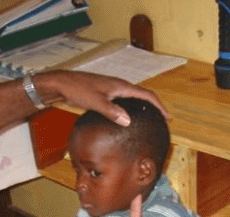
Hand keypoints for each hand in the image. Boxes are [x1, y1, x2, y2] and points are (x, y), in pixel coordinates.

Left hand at [36, 70, 169, 125]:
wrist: (63, 84)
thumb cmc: (78, 90)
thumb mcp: (96, 102)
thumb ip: (112, 112)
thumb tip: (128, 121)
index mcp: (121, 86)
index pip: (146, 95)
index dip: (159, 105)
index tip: (167, 117)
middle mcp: (119, 86)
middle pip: (142, 95)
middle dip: (154, 106)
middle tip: (161, 120)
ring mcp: (112, 90)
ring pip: (133, 99)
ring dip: (142, 108)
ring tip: (148, 120)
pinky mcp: (105, 94)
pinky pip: (123, 102)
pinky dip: (130, 109)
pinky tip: (126, 120)